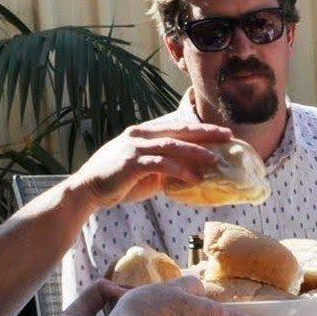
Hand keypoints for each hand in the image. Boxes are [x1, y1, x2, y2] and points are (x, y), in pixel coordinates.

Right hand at [66, 122, 232, 210]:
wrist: (88, 189)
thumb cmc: (119, 181)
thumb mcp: (146, 170)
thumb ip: (166, 166)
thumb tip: (191, 172)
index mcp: (144, 133)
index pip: (176, 126)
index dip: (200, 128)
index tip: (222, 131)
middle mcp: (140, 135)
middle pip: (178, 130)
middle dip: (205, 132)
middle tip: (228, 135)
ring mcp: (135, 148)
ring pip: (172, 145)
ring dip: (196, 151)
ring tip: (215, 159)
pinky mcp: (131, 163)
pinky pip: (161, 164)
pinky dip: (180, 170)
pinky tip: (195, 179)